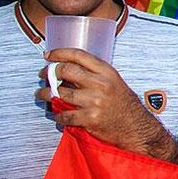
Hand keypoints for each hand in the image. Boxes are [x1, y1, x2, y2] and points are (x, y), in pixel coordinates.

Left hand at [38, 48, 172, 155]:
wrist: (136, 125)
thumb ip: (93, 74)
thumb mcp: (113, 82)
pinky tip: (56, 114)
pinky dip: (56, 115)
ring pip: (60, 93)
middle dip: (49, 72)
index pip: (79, 55)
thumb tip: (67, 70)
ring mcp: (94, 101)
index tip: (48, 55)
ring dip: (45, 94)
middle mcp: (100, 84)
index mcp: (106, 72)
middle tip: (43, 75)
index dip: (60, 53)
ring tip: (42, 94)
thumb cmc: (123, 103)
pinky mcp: (89, 118)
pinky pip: (64, 115)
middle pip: (66, 71)